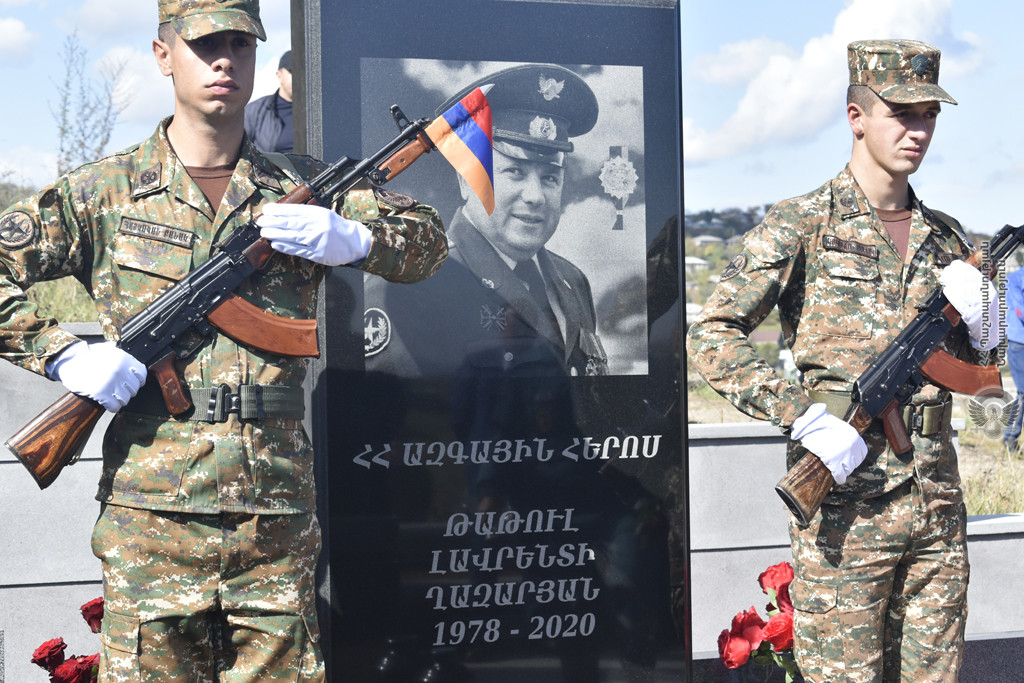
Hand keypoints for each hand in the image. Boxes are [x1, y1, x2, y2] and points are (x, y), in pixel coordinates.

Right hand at [48, 341, 146, 411]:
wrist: (68, 361)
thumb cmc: (86, 355)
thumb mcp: (107, 349)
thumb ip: (121, 355)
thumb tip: (132, 363)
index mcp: (124, 359)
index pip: (142, 375)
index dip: (138, 381)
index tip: (132, 383)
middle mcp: (120, 371)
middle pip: (134, 389)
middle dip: (127, 391)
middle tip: (118, 390)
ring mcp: (111, 382)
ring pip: (126, 399)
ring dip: (119, 400)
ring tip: (112, 396)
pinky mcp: (101, 393)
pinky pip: (115, 406)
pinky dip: (111, 406)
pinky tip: (106, 402)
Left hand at [257, 203, 372, 265]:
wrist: (355, 242)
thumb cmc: (337, 228)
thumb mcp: (324, 215)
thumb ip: (307, 214)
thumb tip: (283, 213)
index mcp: (319, 214)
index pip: (295, 210)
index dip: (279, 210)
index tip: (267, 209)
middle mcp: (318, 226)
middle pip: (292, 223)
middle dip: (274, 222)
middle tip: (261, 221)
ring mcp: (318, 240)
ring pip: (293, 236)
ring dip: (276, 234)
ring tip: (264, 232)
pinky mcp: (318, 254)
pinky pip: (299, 250)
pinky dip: (286, 247)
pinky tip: (276, 244)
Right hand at [790, 403, 867, 484]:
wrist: (807, 423)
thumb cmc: (818, 422)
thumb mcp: (837, 426)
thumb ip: (844, 436)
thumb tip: (843, 447)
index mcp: (854, 436)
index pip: (862, 452)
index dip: (855, 457)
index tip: (849, 459)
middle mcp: (852, 446)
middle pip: (856, 461)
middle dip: (849, 464)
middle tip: (842, 465)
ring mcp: (844, 454)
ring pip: (849, 469)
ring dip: (844, 471)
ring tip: (838, 471)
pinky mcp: (834, 461)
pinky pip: (840, 474)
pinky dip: (839, 478)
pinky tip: (838, 479)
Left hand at [940, 259, 1002, 350]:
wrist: (990, 330)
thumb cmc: (981, 310)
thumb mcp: (982, 294)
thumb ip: (972, 284)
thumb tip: (955, 272)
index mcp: (988, 288)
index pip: (974, 274)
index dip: (962, 268)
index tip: (952, 266)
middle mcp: (987, 295)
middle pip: (968, 281)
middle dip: (954, 276)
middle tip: (944, 274)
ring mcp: (981, 306)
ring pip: (964, 291)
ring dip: (952, 284)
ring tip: (944, 281)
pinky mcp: (973, 316)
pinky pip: (961, 304)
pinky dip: (953, 296)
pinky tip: (947, 290)